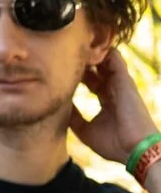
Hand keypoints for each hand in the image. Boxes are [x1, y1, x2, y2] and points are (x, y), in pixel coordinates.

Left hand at [70, 48, 159, 165]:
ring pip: (104, 60)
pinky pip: (114, 59)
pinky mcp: (124, 80)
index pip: (90, 81)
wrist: (133, 149)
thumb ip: (73, 116)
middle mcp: (113, 89)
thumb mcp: (85, 130)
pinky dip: (101, 50)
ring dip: (89, 52)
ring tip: (70, 43)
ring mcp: (119, 84)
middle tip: (60, 51)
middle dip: (80, 60)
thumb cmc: (113, 143)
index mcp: (107, 100)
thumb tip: (59, 106)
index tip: (58, 67)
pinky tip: (84, 44)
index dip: (76, 73)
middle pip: (95, 68)